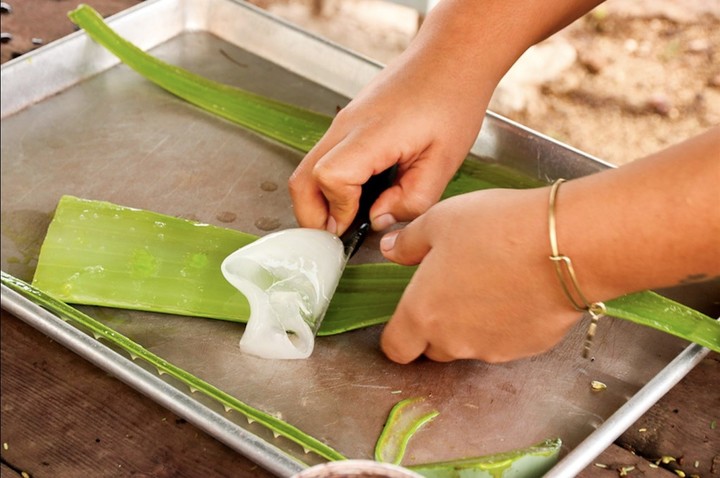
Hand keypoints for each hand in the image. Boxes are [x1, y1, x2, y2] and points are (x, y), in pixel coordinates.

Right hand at [289, 32, 493, 235]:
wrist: (450, 57)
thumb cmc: (452, 101)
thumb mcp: (444, 161)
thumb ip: (411, 199)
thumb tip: (378, 219)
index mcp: (371, 134)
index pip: (328, 178)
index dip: (338, 209)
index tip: (355, 224)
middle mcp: (347, 127)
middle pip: (302, 179)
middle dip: (312, 216)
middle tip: (336, 236)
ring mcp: (343, 123)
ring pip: (308, 169)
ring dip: (319, 200)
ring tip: (348, 218)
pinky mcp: (347, 123)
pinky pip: (324, 158)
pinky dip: (329, 184)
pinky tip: (357, 194)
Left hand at [379, 187, 580, 362]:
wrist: (565, 244)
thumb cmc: (496, 228)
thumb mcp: (438, 221)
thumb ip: (408, 242)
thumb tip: (391, 249)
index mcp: (423, 313)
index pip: (396, 348)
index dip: (398, 335)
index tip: (408, 316)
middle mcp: (454, 341)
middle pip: (433, 348)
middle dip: (436, 325)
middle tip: (453, 286)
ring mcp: (493, 349)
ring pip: (470, 345)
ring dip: (472, 325)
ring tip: (491, 281)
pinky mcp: (528, 348)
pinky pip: (506, 341)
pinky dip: (505, 324)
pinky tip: (518, 289)